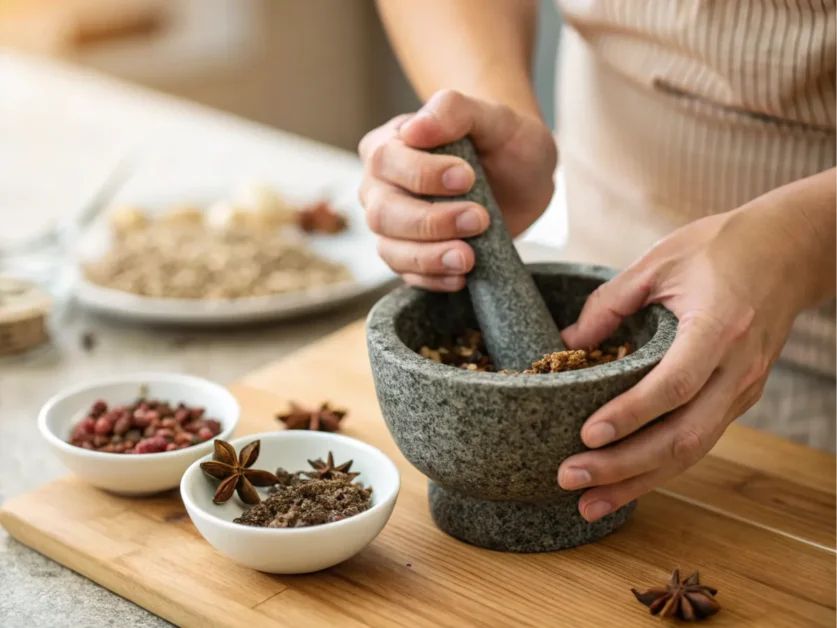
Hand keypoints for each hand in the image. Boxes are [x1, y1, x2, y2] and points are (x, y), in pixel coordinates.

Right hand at [358, 89, 556, 290]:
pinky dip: (434, 279)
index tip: (466, 177)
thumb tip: (415, 128)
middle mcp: (380, 187)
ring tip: (469, 257)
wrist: (522, 176)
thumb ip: (454, 111)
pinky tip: (462, 275)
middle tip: (478, 219)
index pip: (387, 161)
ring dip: (429, 257)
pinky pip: (408, 276)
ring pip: (391, 250)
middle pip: (383, 213)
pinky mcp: (409, 256)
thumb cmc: (503, 141)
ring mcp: (392, 226)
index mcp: (389, 144)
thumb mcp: (493, 117)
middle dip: (430, 222)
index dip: (422, 174)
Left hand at [556, 200, 814, 521]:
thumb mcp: (659, 261)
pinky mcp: (738, 399)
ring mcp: (742, 390)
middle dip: (623, 465)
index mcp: (719, 327)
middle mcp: (736, 369)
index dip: (632, 414)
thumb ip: (609, 302)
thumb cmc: (721, 249)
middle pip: (682, 435)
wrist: (788, 252)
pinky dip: (659, 469)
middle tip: (570, 478)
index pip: (675, 383)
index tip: (588, 435)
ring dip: (638, 481)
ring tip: (587, 504)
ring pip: (692, 451)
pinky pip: (698, 443)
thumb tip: (567, 344)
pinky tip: (623, 485)